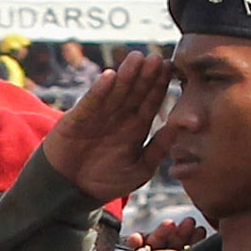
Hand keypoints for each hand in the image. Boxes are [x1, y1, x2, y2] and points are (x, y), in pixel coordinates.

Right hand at [39, 50, 174, 203]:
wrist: (71, 192)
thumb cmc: (107, 181)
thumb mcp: (140, 169)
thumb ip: (159, 149)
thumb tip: (179, 129)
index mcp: (136, 128)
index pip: (150, 102)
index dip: (159, 86)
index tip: (169, 69)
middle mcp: (118, 118)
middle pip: (135, 93)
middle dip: (145, 76)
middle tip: (155, 58)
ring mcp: (98, 116)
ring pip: (115, 93)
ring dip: (125, 76)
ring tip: (136, 58)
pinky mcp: (78, 119)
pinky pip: (91, 103)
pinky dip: (99, 90)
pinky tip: (109, 76)